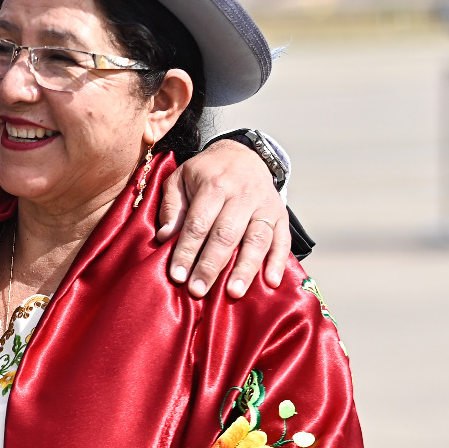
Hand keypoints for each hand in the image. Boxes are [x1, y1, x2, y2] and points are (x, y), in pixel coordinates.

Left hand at [156, 139, 288, 298]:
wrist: (244, 154)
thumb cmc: (205, 173)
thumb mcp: (180, 178)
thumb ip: (172, 207)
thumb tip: (166, 237)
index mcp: (214, 184)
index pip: (198, 223)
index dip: (187, 250)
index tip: (177, 275)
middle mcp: (242, 195)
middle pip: (226, 234)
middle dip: (211, 265)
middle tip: (198, 290)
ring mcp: (265, 206)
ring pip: (257, 239)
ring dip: (245, 268)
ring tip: (233, 292)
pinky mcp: (281, 215)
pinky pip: (283, 239)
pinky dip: (278, 261)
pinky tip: (271, 282)